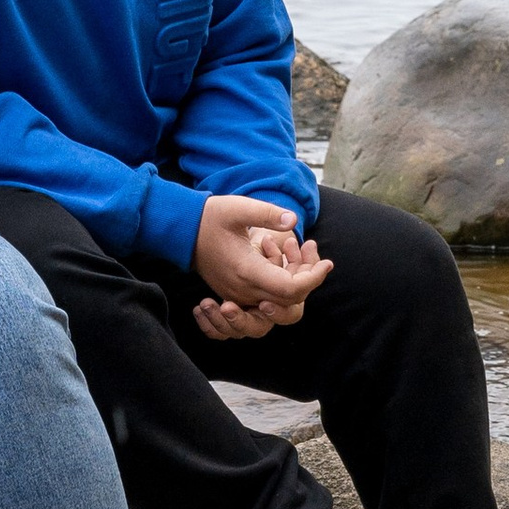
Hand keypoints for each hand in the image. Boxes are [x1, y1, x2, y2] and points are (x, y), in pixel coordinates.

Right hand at [192, 196, 329, 341]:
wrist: (181, 231)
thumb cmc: (210, 217)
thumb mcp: (239, 208)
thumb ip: (268, 213)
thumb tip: (293, 221)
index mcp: (247, 271)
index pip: (291, 290)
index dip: (313, 279)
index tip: (327, 262)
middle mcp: (244, 289)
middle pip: (290, 300)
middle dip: (308, 276)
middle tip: (310, 248)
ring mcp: (238, 294)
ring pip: (279, 300)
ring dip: (295, 278)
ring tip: (295, 248)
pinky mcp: (236, 292)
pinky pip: (266, 297)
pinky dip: (281, 280)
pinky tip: (280, 254)